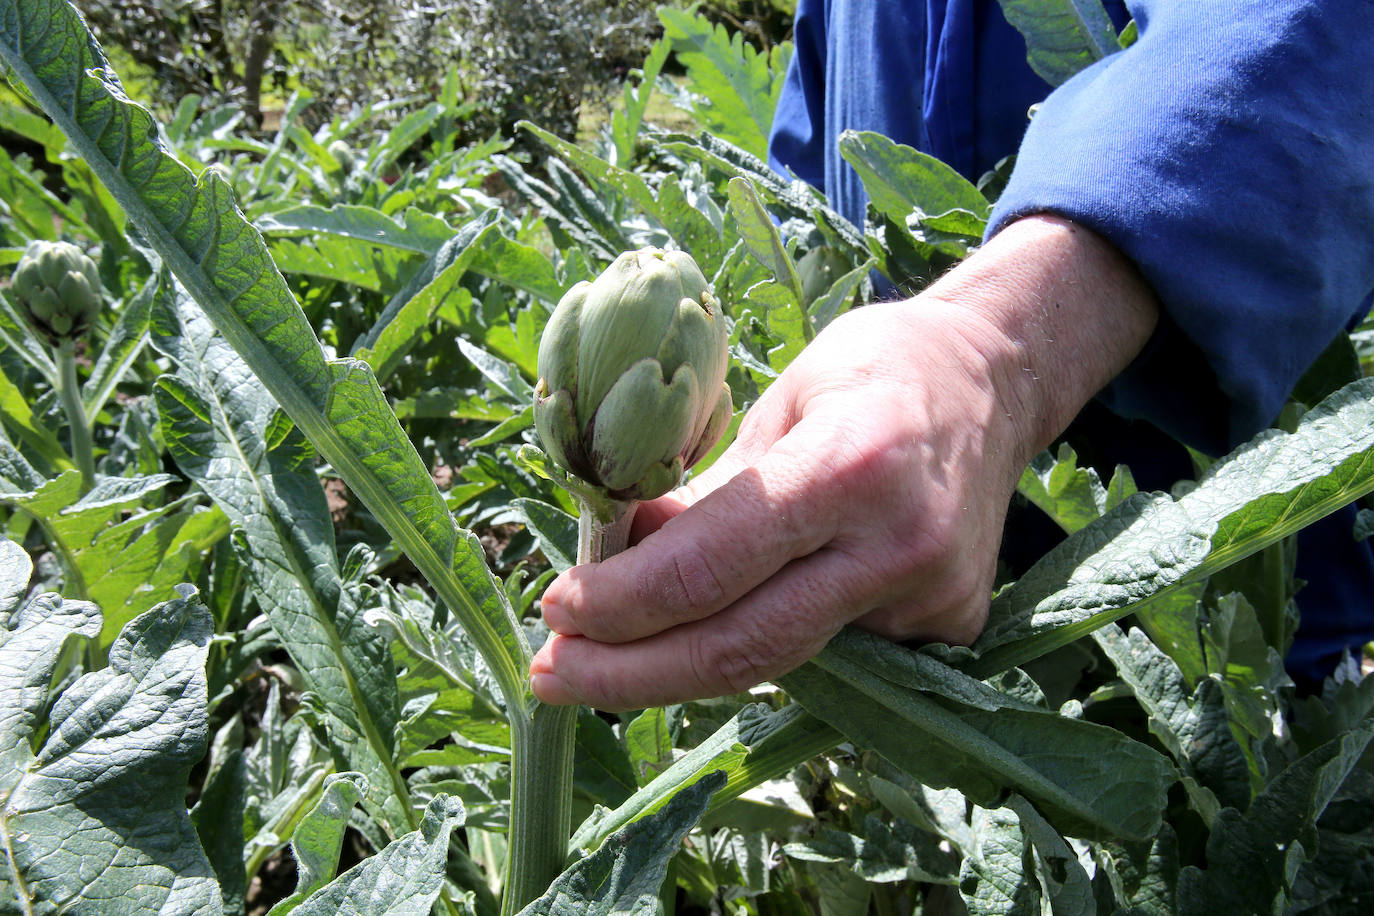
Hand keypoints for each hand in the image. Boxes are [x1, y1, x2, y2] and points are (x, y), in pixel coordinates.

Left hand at [529, 216, 1158, 709]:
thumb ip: (705, 491)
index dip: (620, 602)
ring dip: (681, 663)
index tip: (556, 610)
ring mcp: (931, 600)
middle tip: (550, 676)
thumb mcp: (775, 400)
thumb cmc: (872, 369)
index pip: (711, 565)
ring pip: (778, 661)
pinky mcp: (947, 628)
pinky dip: (762, 637)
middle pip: (741, 649)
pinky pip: (827, 650)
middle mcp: (899, 546)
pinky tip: (727, 616)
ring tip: (613, 651)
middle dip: (628, 674)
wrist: (996, 380)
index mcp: (852, 464)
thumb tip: (614, 559)